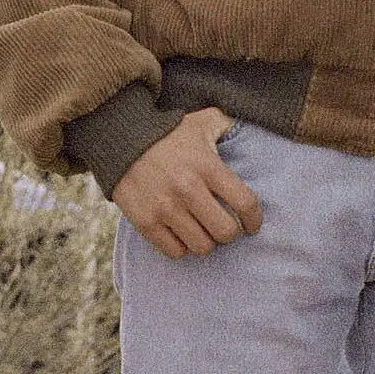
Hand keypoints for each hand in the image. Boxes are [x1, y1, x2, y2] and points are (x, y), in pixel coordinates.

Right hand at [109, 108, 261, 259]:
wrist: (120, 139)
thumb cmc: (168, 132)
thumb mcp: (202, 121)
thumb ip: (229, 124)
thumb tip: (253, 124)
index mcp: (207, 166)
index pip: (245, 203)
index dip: (254, 219)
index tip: (252, 223)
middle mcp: (187, 189)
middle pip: (226, 232)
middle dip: (231, 232)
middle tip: (225, 225)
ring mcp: (165, 208)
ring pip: (202, 247)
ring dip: (207, 241)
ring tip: (202, 229)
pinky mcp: (145, 222)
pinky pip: (175, 252)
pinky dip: (182, 247)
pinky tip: (182, 233)